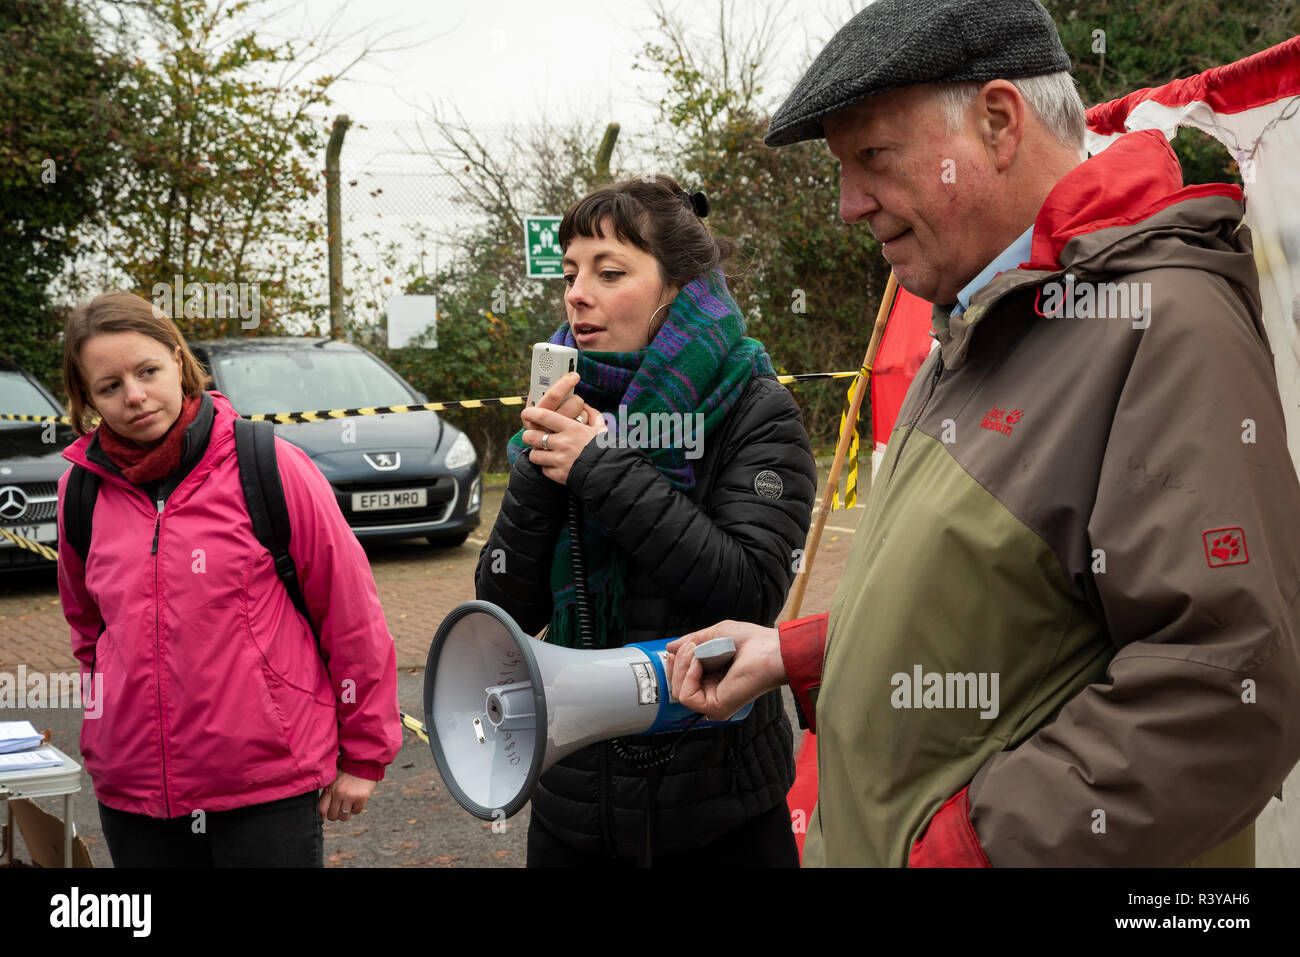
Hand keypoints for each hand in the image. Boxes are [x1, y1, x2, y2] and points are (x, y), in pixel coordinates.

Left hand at [318, 770, 376, 821]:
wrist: (364, 761)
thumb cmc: (348, 768)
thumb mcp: (334, 776)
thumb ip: (328, 789)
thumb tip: (322, 805)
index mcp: (331, 788)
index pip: (322, 808)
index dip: (322, 815)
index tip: (324, 817)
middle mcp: (339, 793)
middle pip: (332, 815)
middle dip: (336, 815)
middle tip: (339, 811)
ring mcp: (350, 796)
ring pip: (344, 816)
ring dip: (346, 813)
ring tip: (348, 806)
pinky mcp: (361, 798)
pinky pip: (356, 811)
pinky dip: (356, 808)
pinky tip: (357, 801)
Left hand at [521, 379, 606, 485]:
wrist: (611, 472)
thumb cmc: (607, 448)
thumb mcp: (601, 427)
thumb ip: (592, 414)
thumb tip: (584, 405)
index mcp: (572, 429)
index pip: (544, 416)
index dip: (531, 413)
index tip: (526, 413)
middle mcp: (563, 443)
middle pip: (532, 437)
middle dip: (528, 436)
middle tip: (530, 436)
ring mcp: (560, 460)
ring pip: (534, 455)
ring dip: (536, 453)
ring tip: (542, 452)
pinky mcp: (559, 475)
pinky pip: (544, 469)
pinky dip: (546, 467)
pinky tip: (553, 464)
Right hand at [666, 620, 787, 720]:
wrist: (770, 649)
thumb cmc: (750, 641)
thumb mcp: (712, 636)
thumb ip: (690, 643)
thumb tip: (669, 648)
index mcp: (712, 679)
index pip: (680, 679)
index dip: (675, 664)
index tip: (679, 647)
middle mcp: (712, 694)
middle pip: (675, 686)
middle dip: (676, 662)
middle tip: (691, 646)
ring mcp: (713, 704)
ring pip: (677, 691)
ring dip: (681, 666)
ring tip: (696, 651)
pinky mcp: (716, 708)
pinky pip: (686, 696)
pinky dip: (688, 675)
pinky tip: (699, 662)